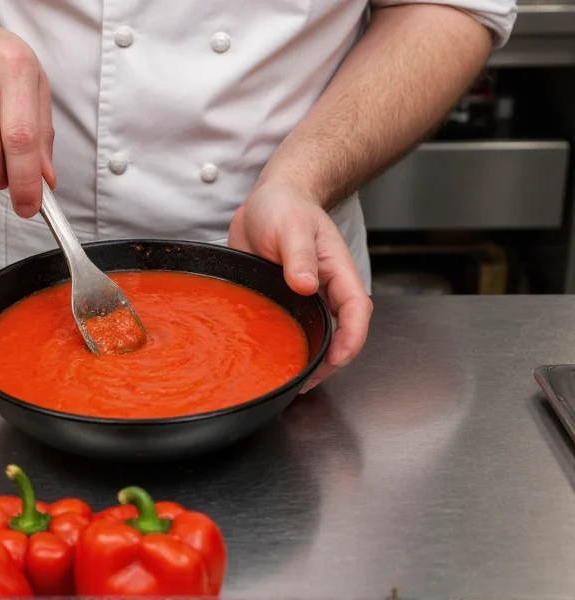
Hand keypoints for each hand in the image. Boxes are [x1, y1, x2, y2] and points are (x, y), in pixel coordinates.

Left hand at [228, 180, 372, 391]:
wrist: (266, 201)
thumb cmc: (284, 206)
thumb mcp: (290, 224)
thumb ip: (299, 254)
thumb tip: (305, 284)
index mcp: (337, 270)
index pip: (356, 310)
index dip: (351, 338)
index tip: (337, 359)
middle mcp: (325, 288)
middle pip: (339, 332)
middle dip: (329, 361)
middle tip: (305, 382)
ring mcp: (305, 298)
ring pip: (315, 334)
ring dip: (307, 357)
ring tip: (288, 379)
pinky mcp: (284, 301)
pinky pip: (291, 329)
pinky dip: (286, 346)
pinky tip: (271, 360)